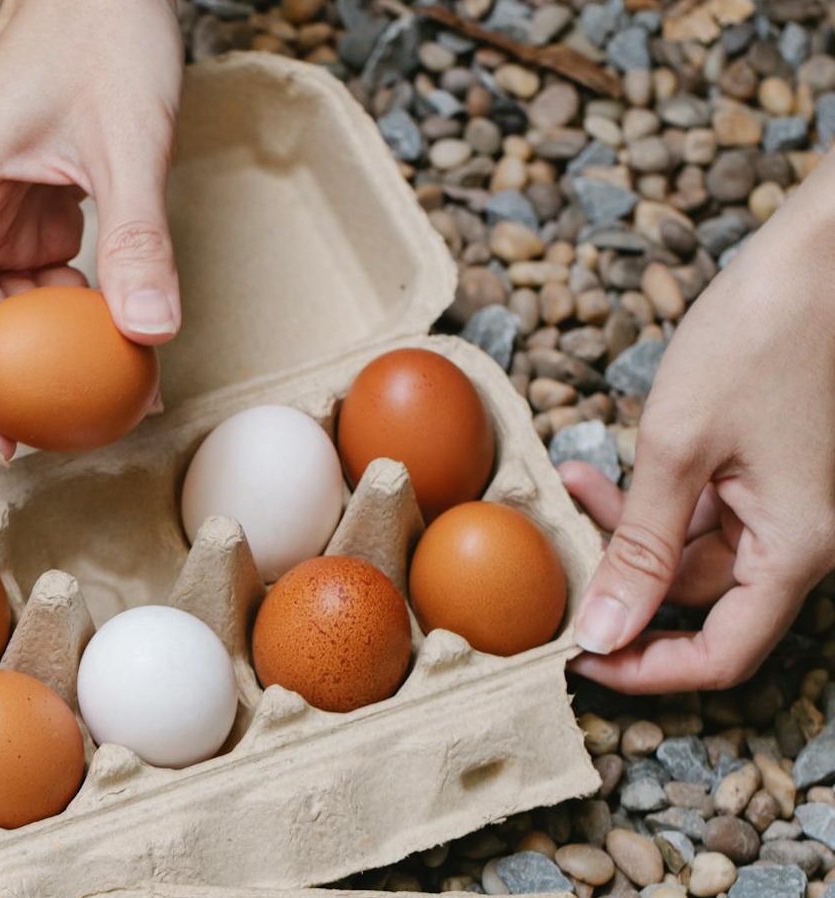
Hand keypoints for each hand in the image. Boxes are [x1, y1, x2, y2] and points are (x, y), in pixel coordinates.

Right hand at [0, 0, 184, 462]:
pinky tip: (112, 330)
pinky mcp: (25, 204)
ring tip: (104, 385)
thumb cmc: (101, 32)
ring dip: (44, 347)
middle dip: (2, 378)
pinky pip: (34, 277)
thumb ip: (136, 239)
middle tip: (61, 428)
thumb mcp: (126, 142)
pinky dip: (68, 311)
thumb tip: (149, 335)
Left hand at [565, 151, 834, 692]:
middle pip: (697, 601)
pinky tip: (596, 469)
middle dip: (619, 580)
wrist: (817, 258)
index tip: (579, 659)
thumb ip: (638, 544)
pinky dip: (645, 500)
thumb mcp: (679, 446)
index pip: (722, 653)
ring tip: (571, 488)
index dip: (647, 669)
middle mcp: (796, 538)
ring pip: (687, 553)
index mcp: (797, 548)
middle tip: (556, 559)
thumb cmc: (760, 337)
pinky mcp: (761, 473)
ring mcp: (780, 505)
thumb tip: (603, 633)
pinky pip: (695, 511)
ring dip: (623, 531)